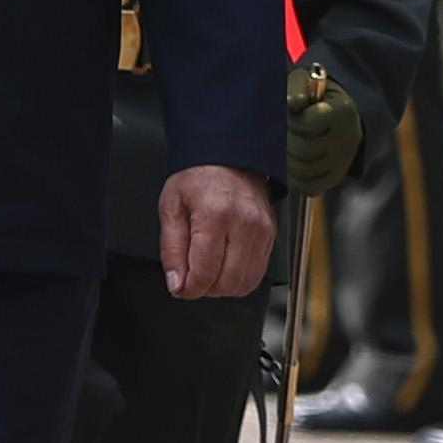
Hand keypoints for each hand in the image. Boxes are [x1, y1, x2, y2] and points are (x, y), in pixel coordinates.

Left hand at [157, 162, 275, 297]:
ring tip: (209, 270)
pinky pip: (258, 272)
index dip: (187, 289)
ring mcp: (262, 230)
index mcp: (215, 216)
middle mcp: (244, 224)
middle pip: (227, 284)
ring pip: (246, 283)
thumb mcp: (171, 207)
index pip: (204, 274)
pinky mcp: (271, 234)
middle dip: (205, 289)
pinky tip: (225, 264)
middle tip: (192, 277)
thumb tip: (177, 283)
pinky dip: (240, 277)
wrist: (229, 153)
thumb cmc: (198, 175)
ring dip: (224, 287)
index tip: (179, 286)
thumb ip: (171, 249)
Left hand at [284, 61, 362, 194]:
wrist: (337, 109)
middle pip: (304, 149)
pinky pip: (310, 186)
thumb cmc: (314, 93)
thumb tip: (291, 104)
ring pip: (304, 170)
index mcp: (343, 110)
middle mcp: (348, 138)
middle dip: (285, 141)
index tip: (287, 114)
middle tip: (280, 132)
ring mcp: (343, 160)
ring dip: (286, 160)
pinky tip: (289, 163)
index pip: (308, 123)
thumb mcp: (306, 81)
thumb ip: (296, 90)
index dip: (291, 120)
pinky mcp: (336, 175)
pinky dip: (294, 178)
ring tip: (282, 146)